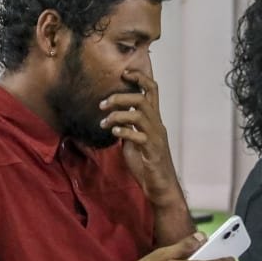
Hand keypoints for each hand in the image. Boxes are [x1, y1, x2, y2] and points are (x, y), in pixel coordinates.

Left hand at [98, 69, 178, 202]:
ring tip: (103, 122)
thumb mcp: (133, 142)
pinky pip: (138, 135)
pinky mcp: (151, 151)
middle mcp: (157, 125)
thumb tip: (115, 119)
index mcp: (153, 120)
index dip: (139, 78)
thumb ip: (127, 128)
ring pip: (139, 114)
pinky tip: (113, 133)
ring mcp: (155, 137)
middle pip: (142, 99)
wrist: (159, 187)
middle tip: (102, 104)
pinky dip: (123, 131)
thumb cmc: (146, 164)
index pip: (152, 90)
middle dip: (120, 97)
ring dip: (117, 115)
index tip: (123, 74)